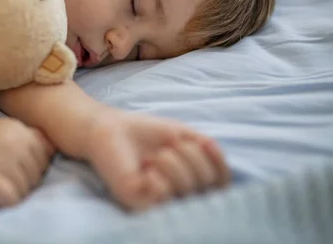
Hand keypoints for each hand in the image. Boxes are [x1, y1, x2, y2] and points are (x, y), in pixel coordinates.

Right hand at [0, 118, 53, 206]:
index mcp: (19, 129)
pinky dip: (5, 201)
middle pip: (37, 175)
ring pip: (25, 189)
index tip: (18, 169)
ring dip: (14, 194)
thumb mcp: (6, 130)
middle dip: (25, 183)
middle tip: (5, 180)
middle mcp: (12, 141)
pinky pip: (9, 197)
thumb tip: (53, 154)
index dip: (35, 168)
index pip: (46, 157)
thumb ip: (30, 139)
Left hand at [84, 108, 229, 210]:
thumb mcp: (184, 135)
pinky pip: (162, 198)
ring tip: (154, 157)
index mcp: (192, 181)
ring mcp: (159, 202)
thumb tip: (216, 155)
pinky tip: (145, 169)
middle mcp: (179, 196)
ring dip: (173, 164)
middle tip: (166, 148)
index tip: (203, 142)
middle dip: (191, 158)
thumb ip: (205, 148)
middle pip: (206, 186)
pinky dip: (158, 179)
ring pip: (186, 193)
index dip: (219, 164)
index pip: (221, 184)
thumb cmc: (146, 134)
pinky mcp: (138, 204)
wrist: (111, 128)